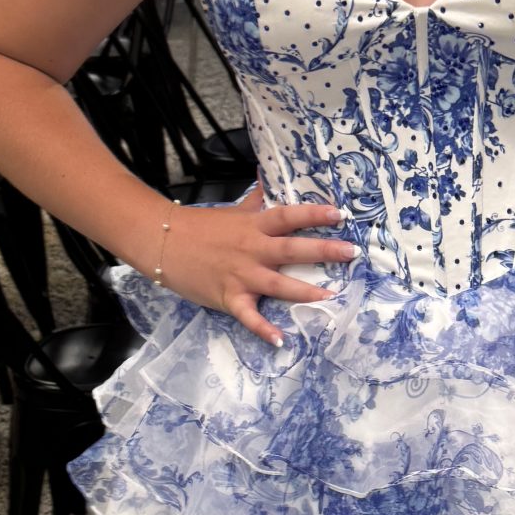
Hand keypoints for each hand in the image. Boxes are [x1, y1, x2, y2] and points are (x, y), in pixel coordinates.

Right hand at [160, 184, 357, 346]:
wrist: (163, 242)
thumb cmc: (201, 227)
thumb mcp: (233, 211)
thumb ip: (256, 197)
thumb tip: (268, 174)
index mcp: (254, 226)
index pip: (289, 216)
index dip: (315, 214)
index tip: (340, 214)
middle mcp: (252, 249)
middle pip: (291, 249)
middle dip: (323, 251)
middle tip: (351, 253)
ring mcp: (241, 275)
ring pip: (277, 284)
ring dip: (304, 292)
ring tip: (330, 298)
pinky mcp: (228, 297)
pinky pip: (248, 316)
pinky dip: (263, 329)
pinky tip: (280, 341)